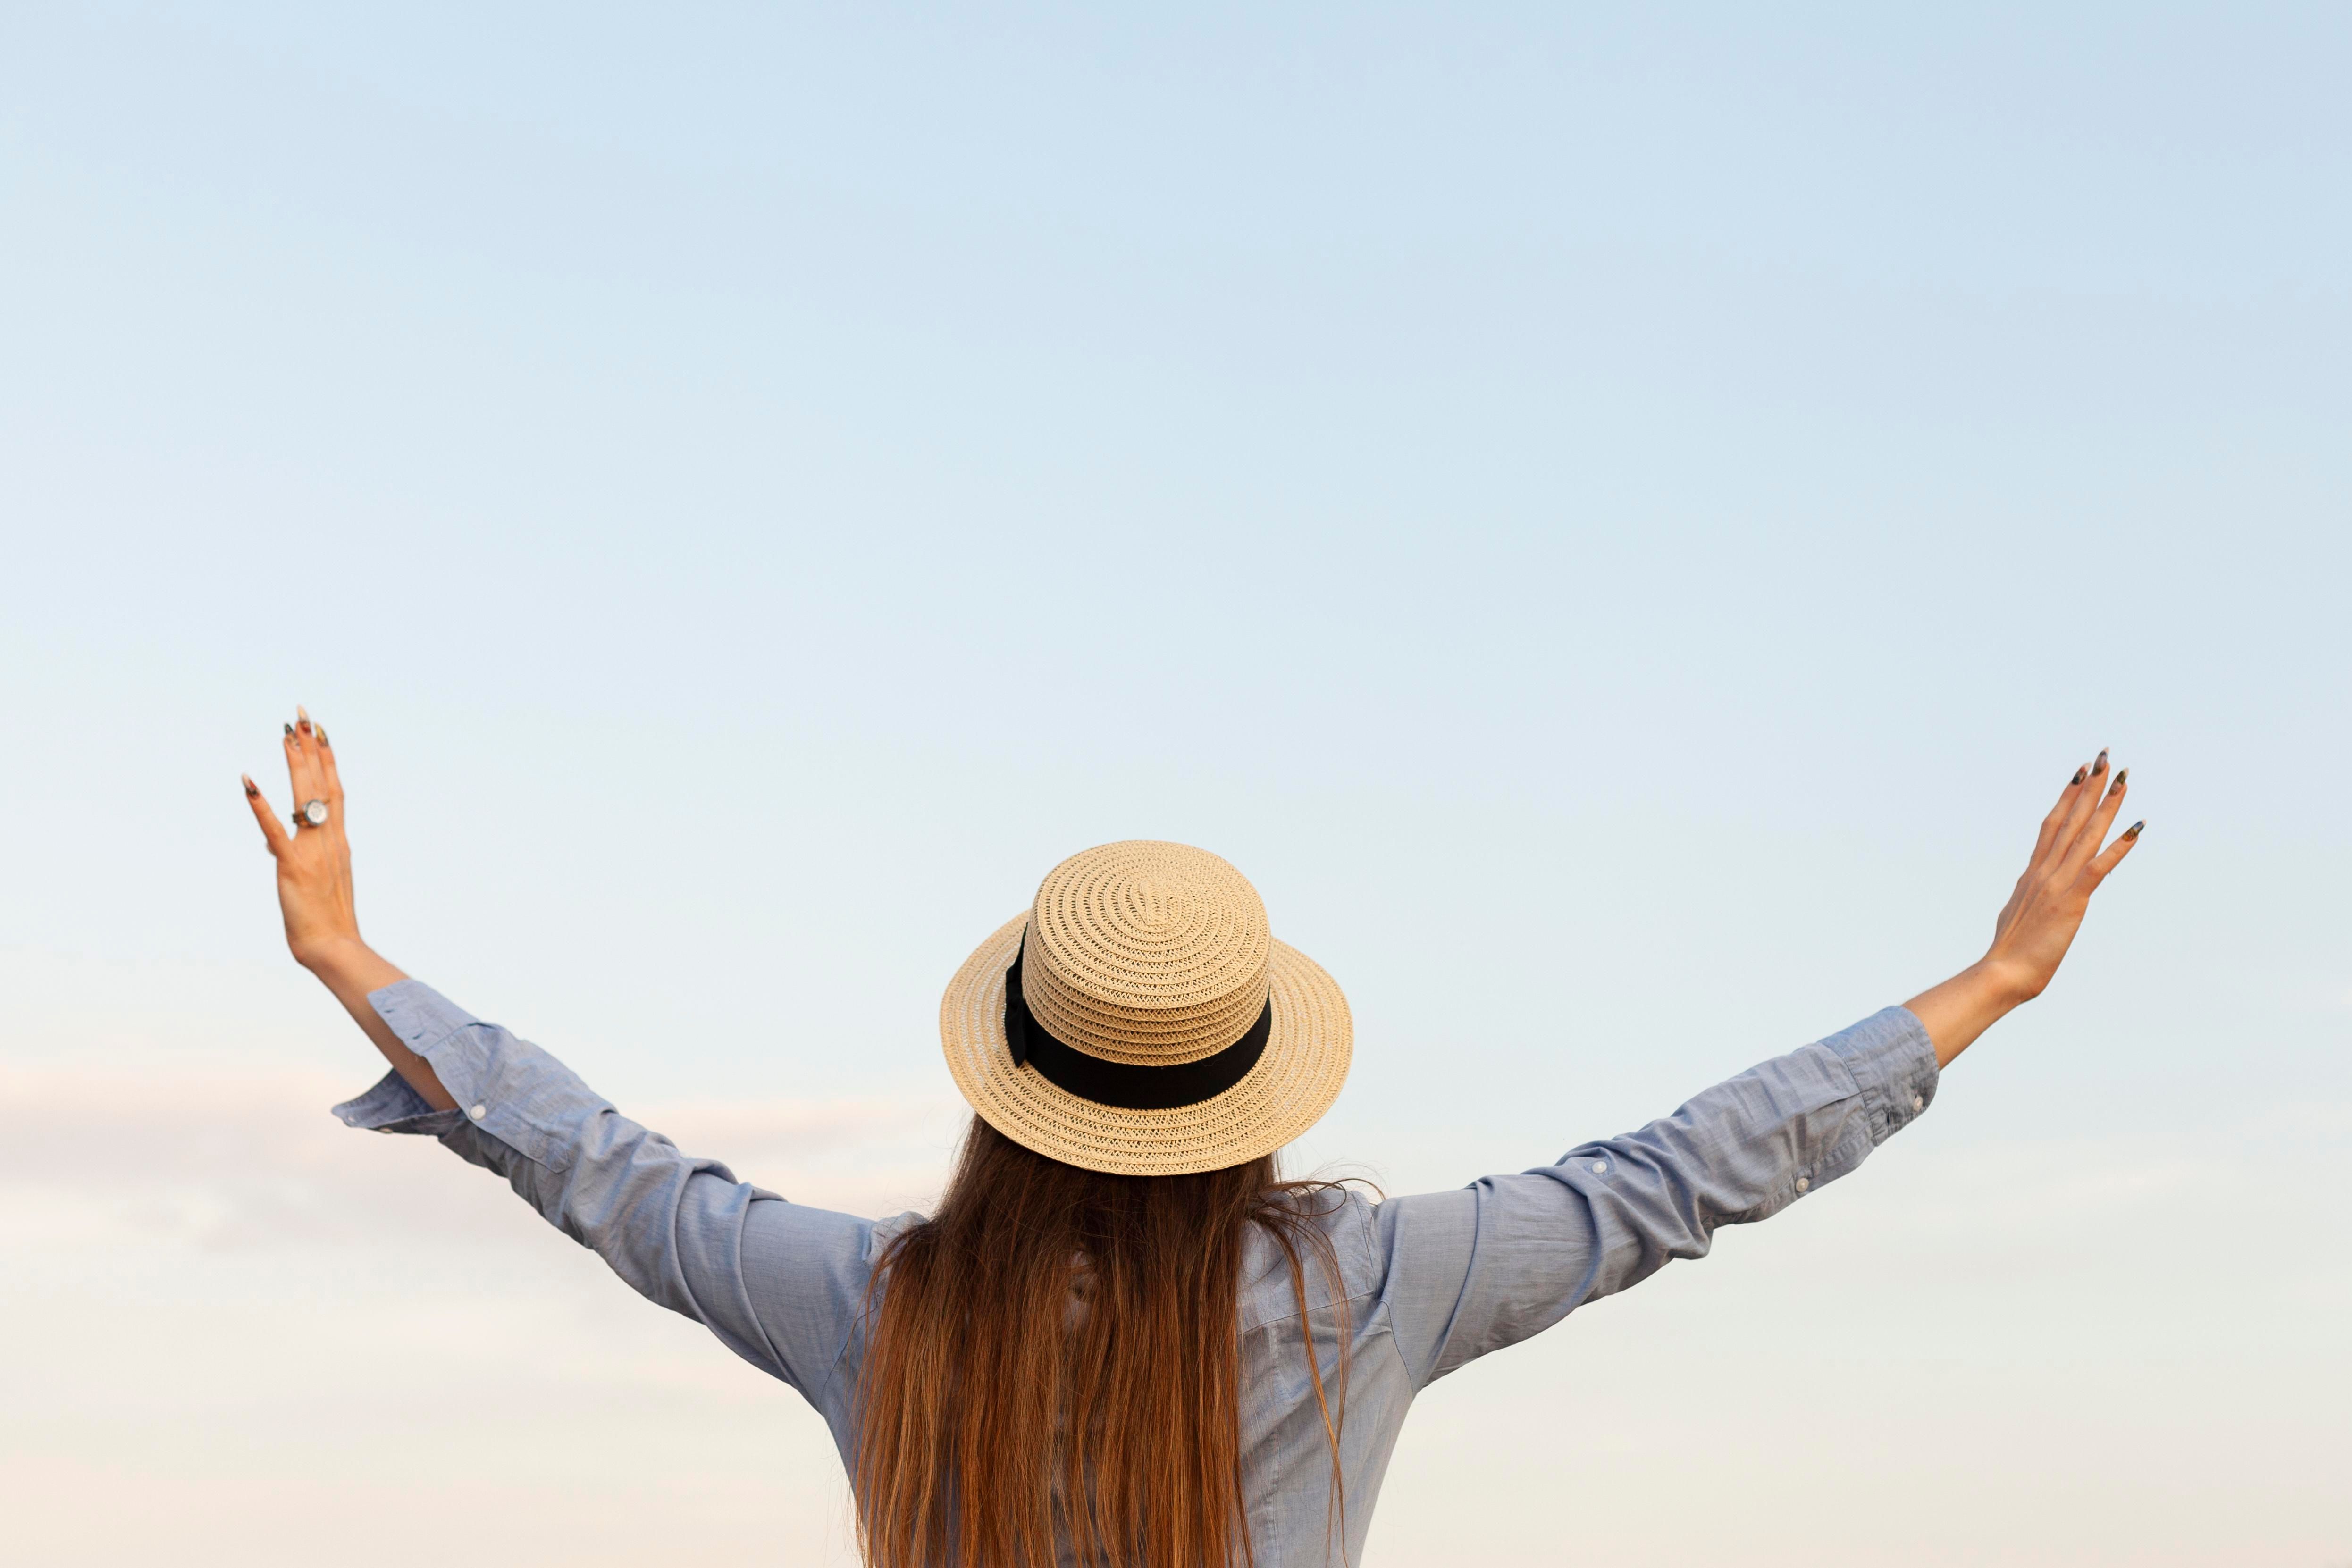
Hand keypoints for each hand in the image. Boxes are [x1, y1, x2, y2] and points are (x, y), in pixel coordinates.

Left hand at [242, 707, 362, 969]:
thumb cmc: (327, 919)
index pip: (334, 790)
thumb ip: (301, 855)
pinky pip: (275, 830)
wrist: (334, 945)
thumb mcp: (317, 879)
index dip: (327, 759)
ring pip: (305, 798)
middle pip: (321, 784)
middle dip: (311, 749)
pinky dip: (261, 806)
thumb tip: (275, 842)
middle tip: (302, 717)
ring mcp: (313, 850)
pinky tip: (249, 782)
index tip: (320, 731)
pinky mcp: (293, 865)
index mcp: (339, 841)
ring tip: (285, 734)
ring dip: (295, 764)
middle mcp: (330, 839)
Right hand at [1982, 750, 2142, 1002]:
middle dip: (2088, 788)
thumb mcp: (2016, 912)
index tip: (2080, 773)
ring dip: (2105, 805)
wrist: (2003, 972)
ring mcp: (2058, 882)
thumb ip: (2025, 893)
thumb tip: (2026, 884)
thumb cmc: (2009, 953)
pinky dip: (2119, 845)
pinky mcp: (2072, 900)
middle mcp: (2045, 870)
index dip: (2067, 797)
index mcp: (2032, 873)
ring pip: (2086, 834)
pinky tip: (2136, 826)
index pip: (2052, 824)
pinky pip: (2099, 866)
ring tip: (2121, 779)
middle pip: (2070, 819)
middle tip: (2103, 758)